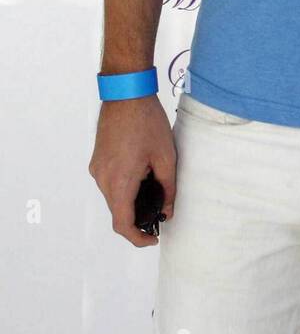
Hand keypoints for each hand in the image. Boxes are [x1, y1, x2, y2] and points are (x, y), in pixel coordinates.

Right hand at [88, 94, 176, 247]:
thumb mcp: (166, 157)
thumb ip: (167, 188)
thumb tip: (167, 210)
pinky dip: (125, 187)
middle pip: (118, 211)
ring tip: (155, 190)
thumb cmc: (147, 123)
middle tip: (160, 213)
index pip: (122, 224)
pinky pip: (110, 182)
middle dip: (138, 218)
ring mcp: (97, 169)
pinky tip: (143, 175)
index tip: (152, 238)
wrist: (126, 94)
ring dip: (132, 201)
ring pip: (114, 197)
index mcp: (119, 182)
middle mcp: (102, 179)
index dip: (137, 238)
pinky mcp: (98, 160)